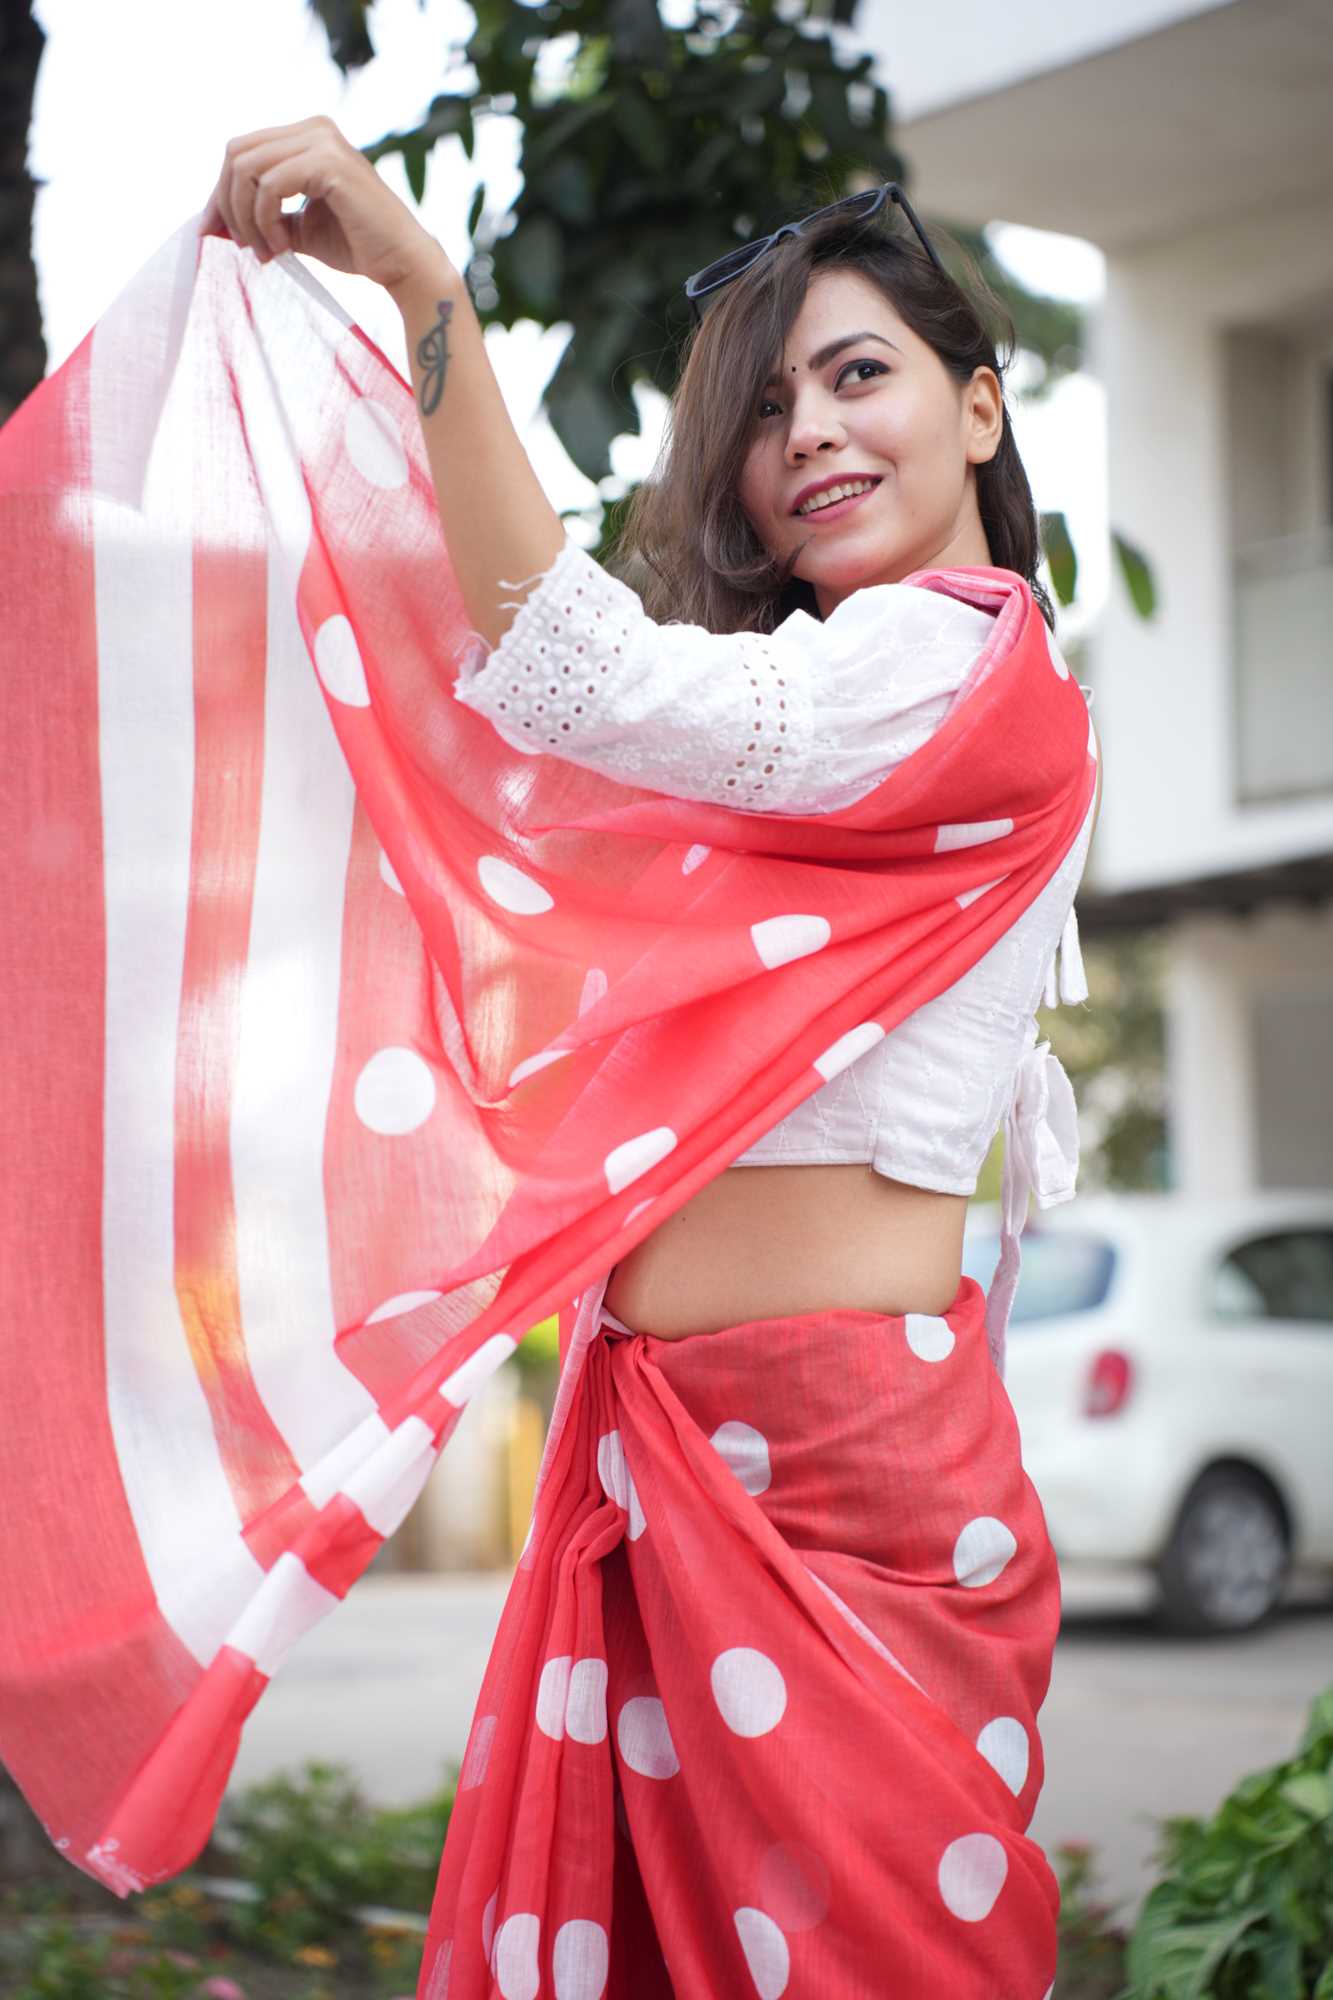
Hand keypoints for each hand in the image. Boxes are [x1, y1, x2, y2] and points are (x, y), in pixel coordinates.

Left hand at [198, 114, 446, 294]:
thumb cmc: (357, 246)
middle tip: (244, 247)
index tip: (216, 234)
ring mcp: (323, 140)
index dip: (220, 193)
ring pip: (247, 168)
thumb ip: (261, 216)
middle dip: (228, 204)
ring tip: (267, 252)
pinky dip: (266, 220)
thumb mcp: (297, 228)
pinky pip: (270, 185)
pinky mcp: (329, 162)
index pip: (241, 151)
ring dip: (247, 217)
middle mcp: (314, 128)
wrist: (403, 263)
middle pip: (236, 153)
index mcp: (307, 136)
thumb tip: (209, 223)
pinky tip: (282, 247)